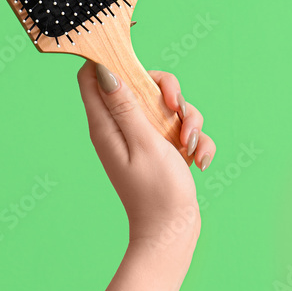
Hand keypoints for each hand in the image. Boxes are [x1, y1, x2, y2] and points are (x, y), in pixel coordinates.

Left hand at [77, 61, 215, 249]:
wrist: (174, 232)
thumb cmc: (156, 192)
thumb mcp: (143, 142)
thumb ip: (125, 105)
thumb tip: (103, 69)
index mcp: (106, 125)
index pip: (94, 76)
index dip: (112, 59)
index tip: (138, 58)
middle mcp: (123, 127)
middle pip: (142, 83)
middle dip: (168, 91)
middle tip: (176, 108)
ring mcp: (145, 137)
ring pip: (169, 105)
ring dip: (189, 120)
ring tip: (189, 146)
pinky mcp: (164, 148)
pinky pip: (182, 129)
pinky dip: (195, 141)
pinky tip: (198, 161)